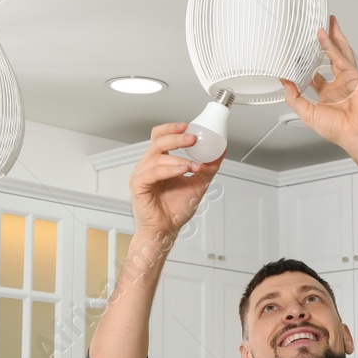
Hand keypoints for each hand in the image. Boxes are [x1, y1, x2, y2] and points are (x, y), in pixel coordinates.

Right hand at [128, 123, 222, 242]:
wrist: (166, 230)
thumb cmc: (174, 210)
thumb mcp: (198, 184)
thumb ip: (208, 168)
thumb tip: (220, 152)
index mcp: (159, 162)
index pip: (160, 137)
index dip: (172, 129)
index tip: (188, 126)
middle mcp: (148, 166)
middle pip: (157, 142)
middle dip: (176, 138)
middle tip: (192, 139)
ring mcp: (141, 175)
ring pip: (157, 157)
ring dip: (178, 159)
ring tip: (194, 166)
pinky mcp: (137, 185)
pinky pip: (152, 173)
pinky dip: (169, 170)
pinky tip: (182, 171)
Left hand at [281, 16, 357, 152]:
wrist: (356, 134)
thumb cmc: (340, 130)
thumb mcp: (307, 113)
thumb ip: (294, 97)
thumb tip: (284, 83)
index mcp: (328, 94)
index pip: (315, 74)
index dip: (306, 64)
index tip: (298, 56)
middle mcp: (339, 84)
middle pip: (331, 58)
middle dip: (326, 43)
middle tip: (319, 29)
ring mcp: (348, 78)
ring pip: (339, 52)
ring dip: (333, 36)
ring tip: (326, 23)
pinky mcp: (354, 74)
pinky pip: (339, 56)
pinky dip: (331, 45)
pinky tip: (324, 36)